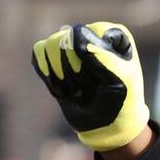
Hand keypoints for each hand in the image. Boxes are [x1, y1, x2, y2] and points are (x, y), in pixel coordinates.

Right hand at [32, 22, 148, 150]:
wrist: (106, 126)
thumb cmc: (120, 102)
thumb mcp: (120, 80)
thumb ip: (102, 55)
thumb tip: (74, 35)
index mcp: (113, 36)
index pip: (88, 33)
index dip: (92, 58)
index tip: (107, 79)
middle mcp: (91, 35)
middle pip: (67, 39)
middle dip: (76, 71)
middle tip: (92, 88)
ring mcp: (70, 44)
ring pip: (51, 45)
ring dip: (63, 76)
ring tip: (79, 90)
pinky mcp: (53, 56)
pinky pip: (38, 53)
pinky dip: (49, 76)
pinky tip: (64, 89)